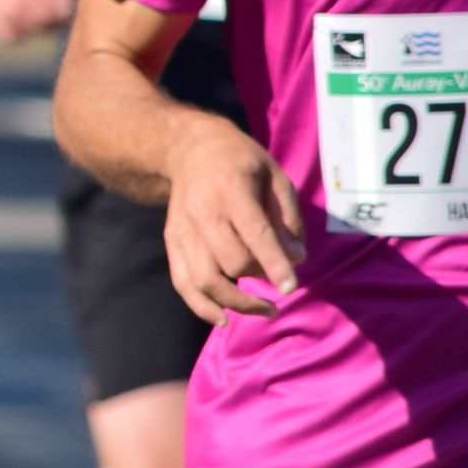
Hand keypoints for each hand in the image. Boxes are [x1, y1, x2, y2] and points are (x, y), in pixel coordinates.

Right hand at [162, 115, 303, 323]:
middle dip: (260, 279)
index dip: (273, 264)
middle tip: (280, 286)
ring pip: (204, 279)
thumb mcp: (274, 176)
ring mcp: (182, 229)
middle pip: (230, 261)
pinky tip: (223, 318)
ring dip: (235, 302)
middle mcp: (201, 211)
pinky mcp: (172, 242)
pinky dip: (201, 306)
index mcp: (230, 189)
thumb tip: (296, 259)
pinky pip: (183, 282)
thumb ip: (287, 218)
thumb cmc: (240, 161)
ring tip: (264, 309)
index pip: (253, 233)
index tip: (289, 288)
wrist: (188, 149)